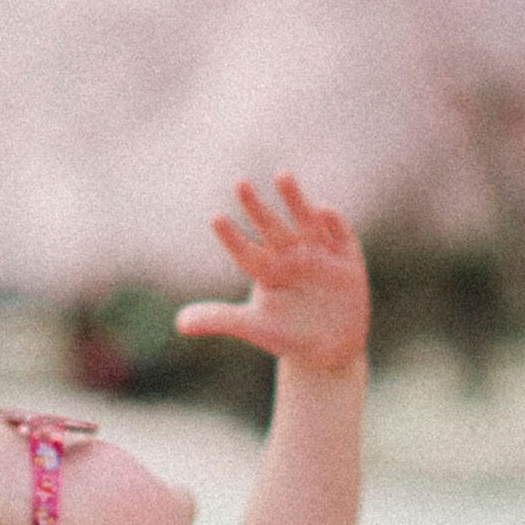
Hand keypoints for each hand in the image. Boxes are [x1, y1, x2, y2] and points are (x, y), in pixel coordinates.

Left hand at [175, 175, 368, 373]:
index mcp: (266, 268)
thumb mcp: (255, 327)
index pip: (244, 250)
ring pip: (304, 220)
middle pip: (271, 227)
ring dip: (294, 199)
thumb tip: (178, 324)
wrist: (330, 348)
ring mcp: (319, 253)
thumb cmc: (287, 334)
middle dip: (256, 207)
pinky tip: (323, 210)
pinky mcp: (346, 259)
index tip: (215, 219)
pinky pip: (340, 235)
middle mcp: (290, 254)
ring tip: (281, 176)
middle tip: (238, 183)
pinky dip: (333, 222)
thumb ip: (219, 320)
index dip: (231, 237)